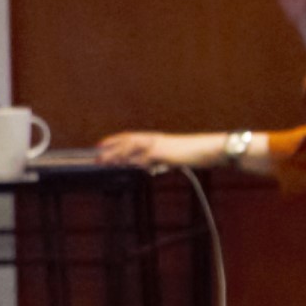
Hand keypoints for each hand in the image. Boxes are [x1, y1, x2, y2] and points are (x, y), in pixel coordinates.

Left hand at [92, 130, 227, 170]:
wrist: (209, 149)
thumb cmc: (193, 154)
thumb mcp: (172, 157)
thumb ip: (157, 161)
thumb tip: (148, 168)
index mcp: (155, 139)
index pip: (130, 137)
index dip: (114, 140)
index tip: (100, 145)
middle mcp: (154, 139)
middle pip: (127, 141)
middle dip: (110, 148)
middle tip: (96, 156)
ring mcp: (158, 145)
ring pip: (132, 148)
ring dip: (117, 155)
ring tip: (104, 161)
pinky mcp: (163, 152)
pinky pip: (144, 158)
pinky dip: (134, 162)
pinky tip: (127, 166)